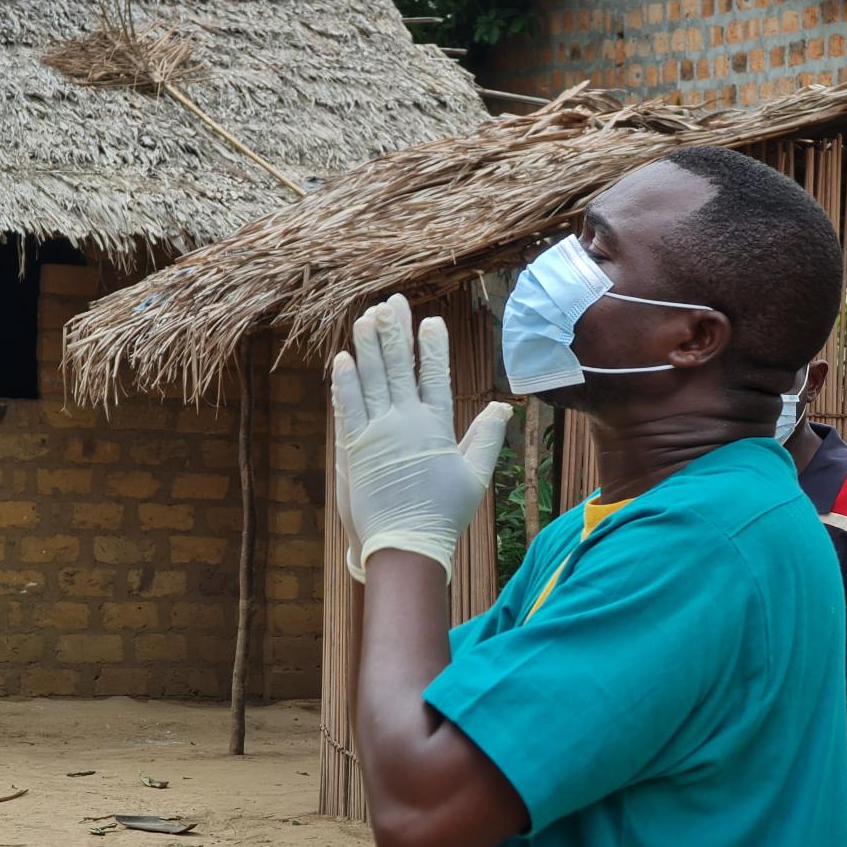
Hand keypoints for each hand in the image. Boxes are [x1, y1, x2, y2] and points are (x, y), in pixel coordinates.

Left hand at [330, 295, 511, 581]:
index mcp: (437, 426)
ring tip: (365, 318)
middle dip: (395, 331)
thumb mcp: (475, 476)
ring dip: (367, 346)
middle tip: (392, 303)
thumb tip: (503, 407)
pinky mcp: (353, 447)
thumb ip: (487, 438)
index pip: (436, 375)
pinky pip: (348, 406)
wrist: (405, 543)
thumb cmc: (443, 514)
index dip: (433, 346)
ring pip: (371, 379)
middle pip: (399, 367)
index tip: (431, 321)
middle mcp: (406, 422)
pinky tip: (343, 358)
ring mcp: (377, 433)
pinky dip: (344, 382)